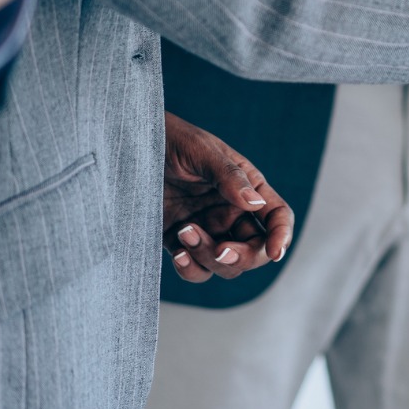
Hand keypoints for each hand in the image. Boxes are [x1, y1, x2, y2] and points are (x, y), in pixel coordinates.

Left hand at [162, 112, 295, 281]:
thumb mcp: (201, 150)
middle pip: (254, 249)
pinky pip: (194, 269)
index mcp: (246, 187)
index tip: (274, 252)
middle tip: (221, 251)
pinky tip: (177, 252)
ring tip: (184, 232)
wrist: (126, 147)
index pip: (276, 216)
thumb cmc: (169, 139)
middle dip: (243, 256)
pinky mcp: (178, 242)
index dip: (281, 236)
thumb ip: (229, 177)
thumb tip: (255, 203)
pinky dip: (190, 269)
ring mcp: (206, 229)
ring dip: (209, 259)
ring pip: (225, 264)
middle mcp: (230, 212)